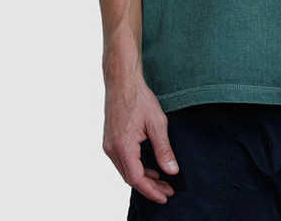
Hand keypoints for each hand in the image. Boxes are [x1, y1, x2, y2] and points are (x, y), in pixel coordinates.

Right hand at [102, 74, 178, 203]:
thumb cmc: (140, 99)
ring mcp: (108, 145)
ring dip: (143, 178)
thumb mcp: (157, 123)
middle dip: (150, 186)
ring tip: (162, 181)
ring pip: (126, 171)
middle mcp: (112, 149)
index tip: (165, 197)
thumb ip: (164, 149)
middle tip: (168, 191)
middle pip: (130, 178)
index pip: (137, 178)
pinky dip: (136, 168)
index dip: (152, 191)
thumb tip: (172, 171)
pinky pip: (122, 161)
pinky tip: (149, 167)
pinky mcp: (110, 140)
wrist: (123, 82)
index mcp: (123, 146)